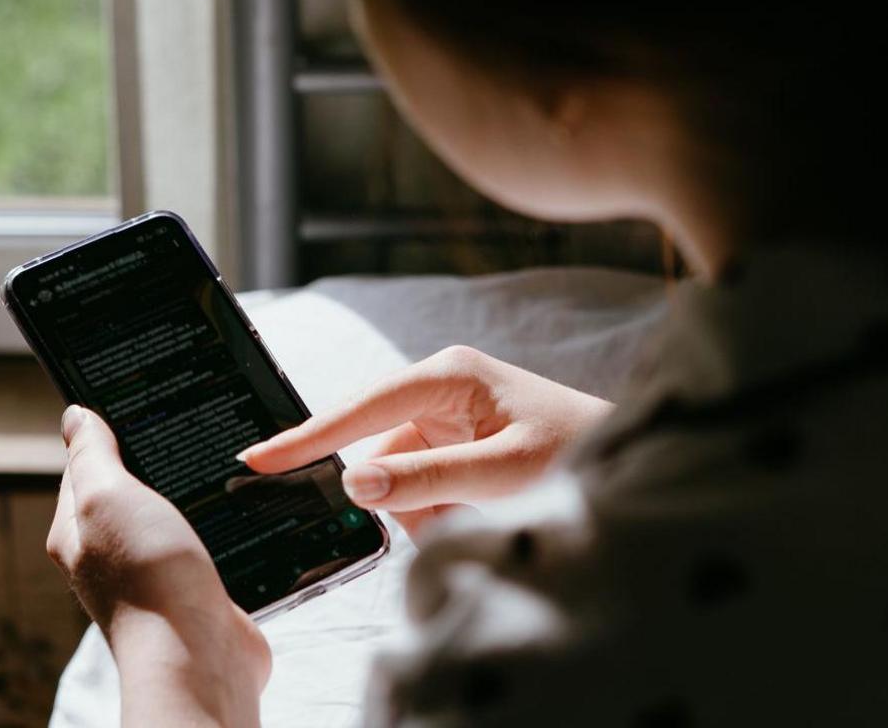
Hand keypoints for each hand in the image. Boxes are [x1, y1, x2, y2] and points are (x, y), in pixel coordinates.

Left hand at [47, 406, 268, 725]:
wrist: (200, 654)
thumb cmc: (146, 578)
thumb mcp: (106, 496)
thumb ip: (92, 455)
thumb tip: (75, 415)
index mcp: (78, 533)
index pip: (83, 468)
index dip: (106, 433)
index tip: (138, 402)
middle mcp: (113, 555)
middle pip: (132, 491)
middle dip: (157, 462)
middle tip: (186, 426)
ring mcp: (157, 574)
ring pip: (175, 517)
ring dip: (195, 495)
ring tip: (219, 462)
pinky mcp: (199, 589)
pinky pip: (210, 544)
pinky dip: (223, 526)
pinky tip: (241, 507)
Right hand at [239, 346, 611, 536]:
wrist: (630, 460)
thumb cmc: (579, 451)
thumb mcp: (504, 471)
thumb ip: (429, 478)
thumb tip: (358, 483)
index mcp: (448, 375)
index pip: (360, 408)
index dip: (308, 438)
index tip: (257, 460)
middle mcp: (441, 388)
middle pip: (378, 453)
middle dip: (405, 498)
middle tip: (455, 513)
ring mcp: (448, 416)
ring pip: (399, 481)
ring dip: (430, 512)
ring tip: (484, 513)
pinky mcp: (457, 444)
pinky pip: (421, 489)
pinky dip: (442, 512)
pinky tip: (483, 511)